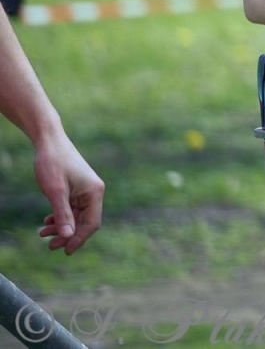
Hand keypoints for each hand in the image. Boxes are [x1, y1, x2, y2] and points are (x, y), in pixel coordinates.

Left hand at [33, 129, 103, 254]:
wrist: (49, 141)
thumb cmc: (53, 163)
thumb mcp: (55, 192)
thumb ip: (63, 215)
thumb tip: (68, 237)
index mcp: (94, 192)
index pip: (92, 223)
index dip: (79, 239)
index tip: (65, 251)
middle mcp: (93, 192)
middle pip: (84, 221)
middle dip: (68, 235)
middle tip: (50, 246)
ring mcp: (85, 190)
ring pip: (77, 216)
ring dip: (62, 227)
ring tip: (43, 234)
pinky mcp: (76, 188)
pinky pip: (71, 208)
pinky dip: (60, 217)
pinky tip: (47, 222)